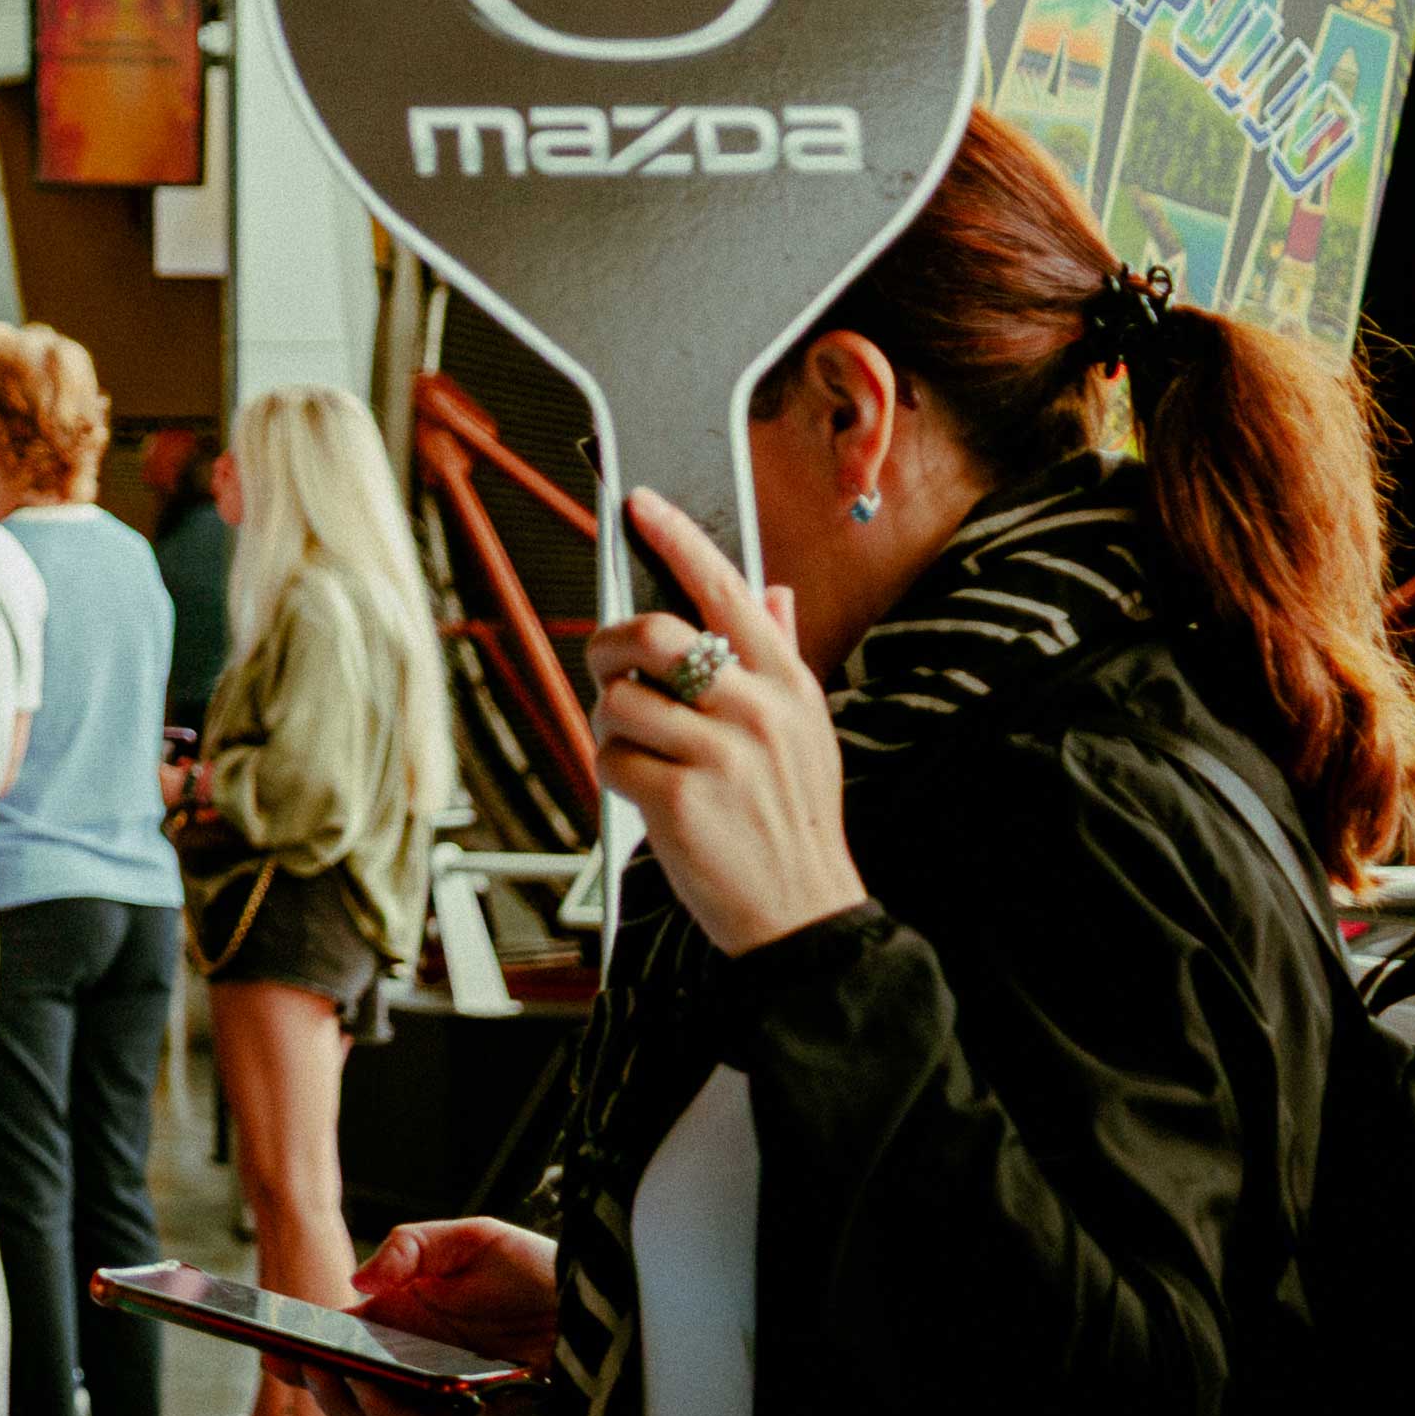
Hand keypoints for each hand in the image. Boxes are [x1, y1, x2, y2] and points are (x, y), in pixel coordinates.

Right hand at [291, 1217, 558, 1415]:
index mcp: (402, 1319)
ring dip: (356, 1405)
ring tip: (346, 1379)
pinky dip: (404, 1415)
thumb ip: (409, 1247)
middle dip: (320, 1387)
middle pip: (350, 1392)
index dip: (301, 1352)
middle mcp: (416, 1362)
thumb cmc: (536, 1269)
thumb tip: (359, 1284)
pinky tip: (394, 1393)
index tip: (273, 1350)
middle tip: (307, 1366)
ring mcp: (443, 1391)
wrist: (596, 1300)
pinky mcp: (476, 1413)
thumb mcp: (468, 1239)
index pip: (338, 1343)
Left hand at [585, 488, 865, 954]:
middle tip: (610, 670)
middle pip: (654, 634)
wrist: (801, 911)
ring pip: (619, 701)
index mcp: (788, 682)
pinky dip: (613, 775)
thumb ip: (781, 657)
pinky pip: (609, 757)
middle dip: (610, 647)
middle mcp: (758, 708)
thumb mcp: (805, 730)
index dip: (679, 539)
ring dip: (611, 726)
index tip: (641, 503)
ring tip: (644, 753)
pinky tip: (648, 796)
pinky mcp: (680, 798)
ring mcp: (721, 753)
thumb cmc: (790, 816)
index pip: (728, 588)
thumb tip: (769, 590)